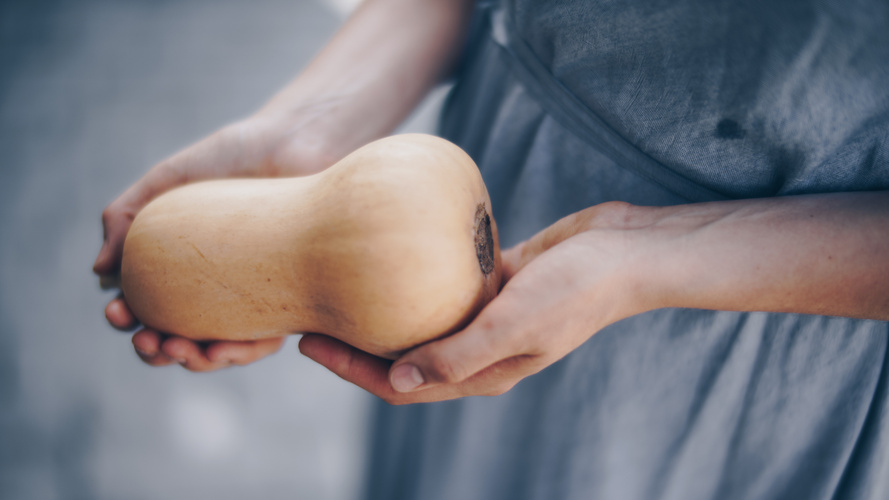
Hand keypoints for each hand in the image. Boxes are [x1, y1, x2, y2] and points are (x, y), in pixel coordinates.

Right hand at [95, 115, 336, 370]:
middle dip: (154, 350)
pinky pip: (261, 342)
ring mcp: (249, 298)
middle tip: (147, 342)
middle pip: (176, 337)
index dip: (127, 318)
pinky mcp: (287, 302)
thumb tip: (100, 272)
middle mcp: (213, 287)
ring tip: (179, 350)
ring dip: (193, 361)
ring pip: (216, 350)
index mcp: (180, 265)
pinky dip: (237, 352)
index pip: (147, 306)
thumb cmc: (231, 157)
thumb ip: (125, 217)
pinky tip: (219, 348)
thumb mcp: (167, 181)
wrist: (296, 144)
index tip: (117, 310)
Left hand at [299, 202, 654, 402]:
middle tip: (308, 313)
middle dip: (353, 342)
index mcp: (483, 372)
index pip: (401, 383)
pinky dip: (411, 274)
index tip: (307, 342)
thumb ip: (457, 355)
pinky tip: (384, 250)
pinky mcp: (494, 280)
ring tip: (336, 281)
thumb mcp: (516, 324)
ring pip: (417, 318)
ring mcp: (486, 315)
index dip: (351, 369)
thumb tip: (395, 378)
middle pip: (400, 353)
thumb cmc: (579, 289)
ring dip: (378, 307)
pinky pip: (441, 282)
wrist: (628, 252)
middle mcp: (479, 349)